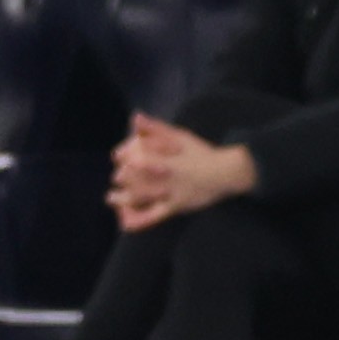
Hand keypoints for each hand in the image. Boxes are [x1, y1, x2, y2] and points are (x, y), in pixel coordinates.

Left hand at [108, 114, 255, 230]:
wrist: (227, 172)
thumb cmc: (201, 152)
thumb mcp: (180, 135)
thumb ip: (156, 127)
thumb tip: (135, 116)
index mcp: (162, 155)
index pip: (133, 154)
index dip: (123, 155)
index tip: (118, 156)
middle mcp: (163, 174)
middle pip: (133, 176)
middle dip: (123, 177)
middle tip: (116, 177)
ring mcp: (170, 192)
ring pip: (140, 196)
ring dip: (123, 198)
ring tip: (111, 198)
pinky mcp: (176, 206)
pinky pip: (155, 216)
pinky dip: (139, 220)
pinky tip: (125, 223)